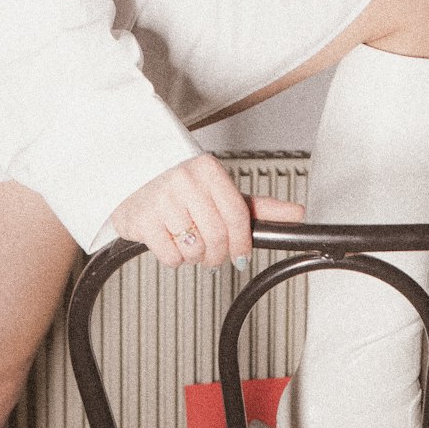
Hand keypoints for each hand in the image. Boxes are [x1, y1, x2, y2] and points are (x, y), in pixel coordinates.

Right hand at [109, 151, 305, 269]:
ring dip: (195, 256)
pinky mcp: (143, 219)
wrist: (131, 177)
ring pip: (195, 250)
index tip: (240, 254)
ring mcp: (162, 199)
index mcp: (208, 169)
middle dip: (218, 254)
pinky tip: (169, 240)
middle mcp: (185, 180)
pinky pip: (172, 257)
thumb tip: (297, 214)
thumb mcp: (220, 191)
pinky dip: (174, 258)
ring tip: (187, 240)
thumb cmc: (181, 187)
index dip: (242, 242)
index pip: (237, 215)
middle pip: (218, 236)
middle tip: (212, 253)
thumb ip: (259, 207)